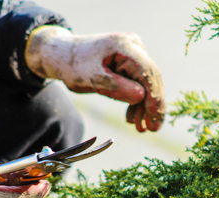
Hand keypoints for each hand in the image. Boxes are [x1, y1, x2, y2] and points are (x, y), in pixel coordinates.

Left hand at [25, 26, 164, 131]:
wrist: (63, 56)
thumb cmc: (74, 65)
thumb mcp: (92, 79)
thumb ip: (117, 87)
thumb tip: (142, 97)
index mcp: (124, 46)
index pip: (147, 72)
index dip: (154, 96)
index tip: (155, 117)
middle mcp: (133, 47)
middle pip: (150, 78)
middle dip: (152, 105)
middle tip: (152, 129)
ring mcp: (132, 55)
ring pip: (145, 84)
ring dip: (143, 107)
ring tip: (141, 128)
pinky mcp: (128, 64)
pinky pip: (137, 84)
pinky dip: (135, 102)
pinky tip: (132, 117)